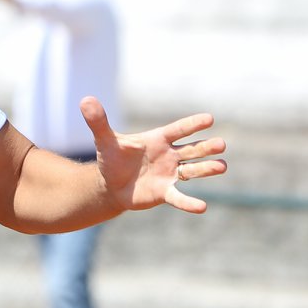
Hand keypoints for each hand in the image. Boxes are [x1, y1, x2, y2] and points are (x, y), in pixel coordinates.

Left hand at [81, 96, 226, 213]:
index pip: (178, 130)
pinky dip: (189, 203)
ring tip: (222, 166)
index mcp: (158, 139)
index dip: (192, 124)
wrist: (110, 184)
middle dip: (206, 147)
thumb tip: (85, 100)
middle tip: (222, 144)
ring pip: (192, 170)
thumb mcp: (104, 140)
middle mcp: (169, 155)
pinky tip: (202, 208)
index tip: (209, 118)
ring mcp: (170, 174)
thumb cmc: (112, 158)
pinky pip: (179, 197)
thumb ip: (98, 122)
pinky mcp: (165, 192)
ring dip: (207, 169)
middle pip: (192, 150)